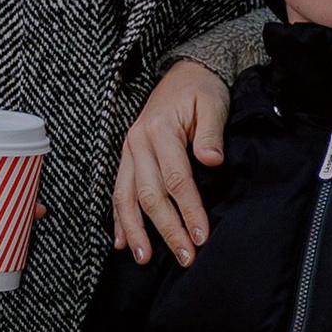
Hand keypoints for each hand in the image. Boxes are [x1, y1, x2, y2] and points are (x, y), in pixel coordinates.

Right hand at [114, 64, 230, 265]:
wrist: (184, 73)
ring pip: (126, 197)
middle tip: (185, 256)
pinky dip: (119, 218)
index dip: (188, 210)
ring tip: (144, 258)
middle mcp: (137, 143)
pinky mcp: (127, 158)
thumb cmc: (201, 90)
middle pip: (150, 195)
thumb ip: (210, 133)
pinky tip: (122, 241)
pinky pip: (118, 191)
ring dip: (135, 230)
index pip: (175, 179)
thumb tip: (211, 159)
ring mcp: (128, 151)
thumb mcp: (212, 104)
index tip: (201, 235)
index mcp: (159, 130)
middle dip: (166, 229)